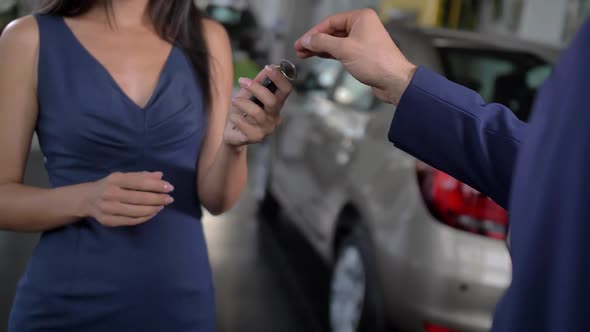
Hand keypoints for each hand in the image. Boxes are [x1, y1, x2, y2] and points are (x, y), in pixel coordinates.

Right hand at [85, 171, 174, 226]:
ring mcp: (108, 209)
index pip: (140, 182)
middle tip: (169, 199)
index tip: (170, 187)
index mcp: (115, 179)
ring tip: (162, 205)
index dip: (157, 185)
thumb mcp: (122, 177)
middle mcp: (110, 193)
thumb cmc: (110, 185)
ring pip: (137, 211)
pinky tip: (153, 212)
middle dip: (158, 198)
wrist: (87, 199)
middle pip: (140, 198)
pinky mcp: (108, 221)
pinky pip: (132, 220)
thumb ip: (141, 176)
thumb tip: (160, 176)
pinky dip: (145, 217)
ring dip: (153, 209)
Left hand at [223, 65, 292, 148]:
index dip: (279, 78)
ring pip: (257, 112)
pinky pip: (245, 124)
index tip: (268, 68)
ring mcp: (267, 128)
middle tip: (242, 81)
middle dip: (256, 88)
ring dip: (242, 103)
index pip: (286, 90)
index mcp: (276, 104)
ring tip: (234, 101)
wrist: (232, 134)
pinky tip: (234, 118)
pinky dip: (236, 117)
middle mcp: (275, 116)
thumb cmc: (242, 112)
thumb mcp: (248, 94)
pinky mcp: (256, 137)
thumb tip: (269, 67)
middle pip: (273, 101)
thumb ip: (259, 82)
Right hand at [294, 8, 416, 104]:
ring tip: (305, 54)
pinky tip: (319, 56)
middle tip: (300, 49)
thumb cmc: (376, 62)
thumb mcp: (344, 49)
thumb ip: (322, 43)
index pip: (330, 22)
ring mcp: (363, 40)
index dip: (313, 33)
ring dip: (321, 48)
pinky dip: (330, 53)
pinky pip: (342, 50)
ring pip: (336, 41)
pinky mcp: (363, 53)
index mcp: (360, 18)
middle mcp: (362, 26)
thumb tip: (307, 40)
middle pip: (332, 31)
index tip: (301, 42)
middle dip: (315, 41)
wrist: (394, 80)